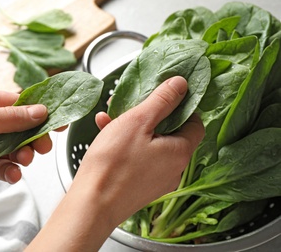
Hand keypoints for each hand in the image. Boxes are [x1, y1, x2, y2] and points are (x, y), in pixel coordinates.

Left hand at [0, 86, 51, 194]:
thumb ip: (9, 118)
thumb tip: (40, 111)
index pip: (20, 104)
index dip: (42, 112)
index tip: (61, 119)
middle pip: (20, 129)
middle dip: (34, 138)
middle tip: (42, 147)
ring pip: (13, 150)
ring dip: (22, 156)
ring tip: (23, 161)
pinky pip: (0, 168)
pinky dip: (9, 172)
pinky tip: (11, 175)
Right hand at [26, 76, 204, 250]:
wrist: (92, 204)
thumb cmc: (114, 163)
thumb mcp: (138, 121)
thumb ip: (162, 100)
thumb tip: (181, 84)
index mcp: (179, 152)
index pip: (194, 123)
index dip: (181, 107)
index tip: (164, 97)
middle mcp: (173, 169)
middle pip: (169, 133)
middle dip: (148, 115)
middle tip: (131, 105)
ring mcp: (157, 180)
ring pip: (150, 145)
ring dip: (132, 128)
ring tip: (110, 118)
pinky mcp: (140, 187)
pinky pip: (139, 159)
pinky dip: (126, 145)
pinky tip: (105, 134)